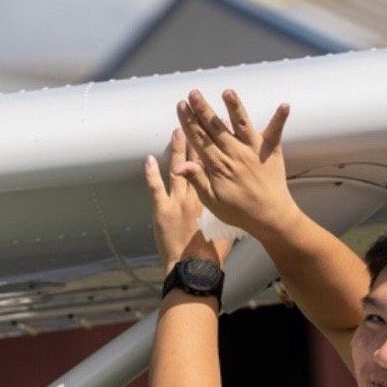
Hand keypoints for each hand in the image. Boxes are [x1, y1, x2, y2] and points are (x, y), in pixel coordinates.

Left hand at [145, 128, 233, 271]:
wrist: (195, 267)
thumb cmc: (213, 253)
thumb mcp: (226, 231)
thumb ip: (228, 215)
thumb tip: (237, 207)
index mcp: (213, 199)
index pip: (215, 167)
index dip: (215, 149)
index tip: (218, 132)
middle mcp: (197, 195)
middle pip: (198, 161)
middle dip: (197, 139)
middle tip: (197, 119)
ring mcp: (178, 201)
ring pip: (178, 169)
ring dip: (177, 149)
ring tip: (177, 129)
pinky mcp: (162, 209)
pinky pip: (156, 187)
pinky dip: (151, 173)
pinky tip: (149, 158)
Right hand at [171, 89, 301, 240]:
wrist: (270, 218)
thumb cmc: (239, 212)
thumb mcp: (211, 200)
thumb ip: (197, 179)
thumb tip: (178, 166)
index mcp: (218, 166)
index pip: (199, 139)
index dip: (189, 122)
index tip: (181, 106)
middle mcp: (235, 154)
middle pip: (215, 128)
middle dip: (203, 109)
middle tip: (194, 92)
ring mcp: (254, 151)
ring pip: (241, 125)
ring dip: (234, 107)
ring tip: (228, 91)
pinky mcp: (271, 151)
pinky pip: (275, 133)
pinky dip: (280, 119)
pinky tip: (285, 105)